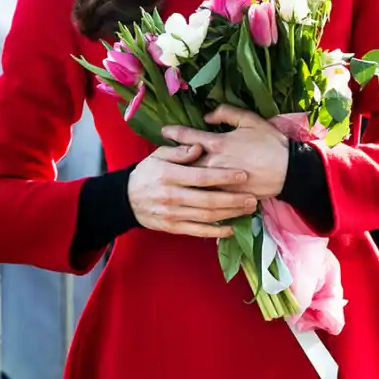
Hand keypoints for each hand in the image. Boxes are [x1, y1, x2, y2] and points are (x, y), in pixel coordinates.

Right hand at [127, 139, 257, 238]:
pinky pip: (197, 231)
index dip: (224, 176)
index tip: (243, 175)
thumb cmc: (147, 173)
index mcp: (169, 175)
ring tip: (247, 209)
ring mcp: (172, 214)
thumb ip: (180, 151)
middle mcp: (171, 196)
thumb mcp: (159, 155)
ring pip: (206, 216)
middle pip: (208, 199)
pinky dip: (215, 232)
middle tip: (253, 197)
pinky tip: (231, 229)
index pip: (201, 177)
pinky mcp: (173, 227)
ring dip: (229, 214)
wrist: (125, 199)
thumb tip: (201, 146)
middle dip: (233, 199)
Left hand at [164, 105, 289, 201]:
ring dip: (182, 183)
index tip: (163, 131)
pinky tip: (189, 200)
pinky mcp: (229, 196)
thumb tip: (207, 115)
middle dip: (172, 163)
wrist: (289, 170)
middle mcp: (216, 163)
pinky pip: (210, 198)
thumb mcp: (250, 120)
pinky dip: (199, 198)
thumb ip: (227, 113)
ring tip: (169, 183)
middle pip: (187, 164)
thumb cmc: (270, 142)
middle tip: (157, 163)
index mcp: (219, 143)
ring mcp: (221, 182)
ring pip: (196, 184)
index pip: (190, 138)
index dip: (175, 133)